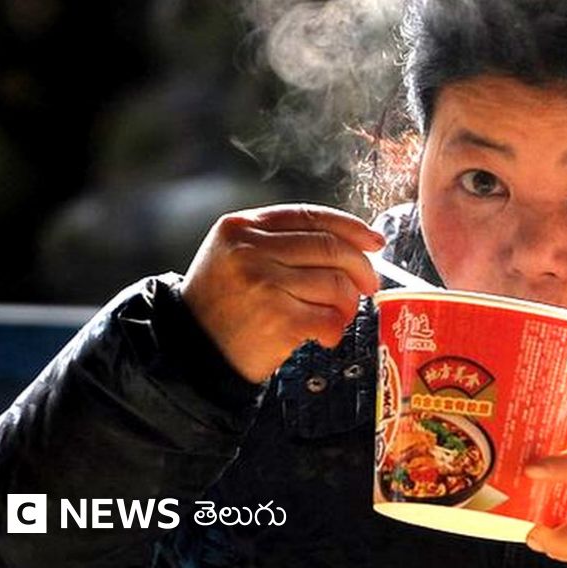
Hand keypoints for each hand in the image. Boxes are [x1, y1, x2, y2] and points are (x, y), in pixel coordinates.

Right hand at [180, 203, 384, 382]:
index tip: (373, 241)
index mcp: (242, 227)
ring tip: (338, 315)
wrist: (192, 351)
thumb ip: (280, 241)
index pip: (310, 216)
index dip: (350, 227)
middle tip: (368, 285)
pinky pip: (328, 317)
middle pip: (330, 247)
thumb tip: (349, 243)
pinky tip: (325, 336)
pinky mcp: (278, 320)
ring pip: (335, 283)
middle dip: (360, 267)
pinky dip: (335, 329)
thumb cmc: (222, 305)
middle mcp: (251, 251)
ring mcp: (264, 284)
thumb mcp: (235, 255)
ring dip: (347, 304)